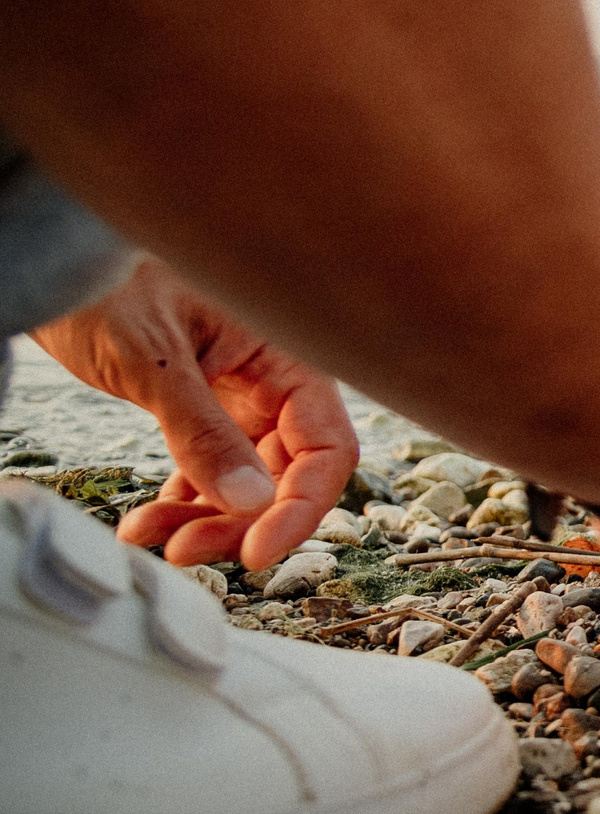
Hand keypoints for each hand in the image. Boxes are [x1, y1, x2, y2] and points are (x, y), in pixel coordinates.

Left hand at [30, 259, 357, 569]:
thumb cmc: (107, 284)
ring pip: (248, 482)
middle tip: (186, 551)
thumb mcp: (152, 358)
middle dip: (242, 521)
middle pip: (288, 475)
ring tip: (153, 538)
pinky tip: (147, 520)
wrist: (58, 261)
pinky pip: (210, 473)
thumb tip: (250, 504)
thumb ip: (201, 429)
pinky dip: (183, 505)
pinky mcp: (204, 412)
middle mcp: (273, 381)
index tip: (257, 551)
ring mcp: (240, 398)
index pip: (326, 447)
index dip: (302, 505)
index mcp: (287, 356)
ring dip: (208, 520)